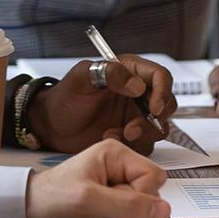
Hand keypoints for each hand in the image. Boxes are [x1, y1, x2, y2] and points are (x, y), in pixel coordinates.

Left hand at [24, 138, 169, 217]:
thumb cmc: (49, 197)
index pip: (153, 177)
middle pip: (148, 195)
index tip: (118, 207)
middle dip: (129, 212)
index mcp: (116, 154)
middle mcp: (119, 168)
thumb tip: (162, 209)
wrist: (26, 212)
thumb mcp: (89, 200)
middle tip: (103, 214)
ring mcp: (115, 187)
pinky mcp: (110, 205)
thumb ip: (128, 204)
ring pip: (139, 212)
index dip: (141, 197)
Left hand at [30, 56, 175, 153]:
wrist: (51, 126)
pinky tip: (110, 139)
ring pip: (159, 127)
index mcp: (129, 71)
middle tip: (131, 129)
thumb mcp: (81, 78)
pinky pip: (146, 143)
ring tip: (115, 134)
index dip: (163, 92)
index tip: (154, 108)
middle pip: (167, 104)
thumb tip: (137, 85)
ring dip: (142, 134)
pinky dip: (133, 146)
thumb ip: (109, 73)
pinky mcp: (130, 135)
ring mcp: (135, 115)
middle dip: (154, 119)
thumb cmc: (63, 98)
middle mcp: (137, 93)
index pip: (160, 76)